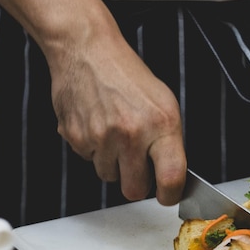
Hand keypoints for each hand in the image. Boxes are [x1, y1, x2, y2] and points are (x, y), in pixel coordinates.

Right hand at [49, 28, 186, 205]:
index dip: (170, 195)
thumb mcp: (165, 104)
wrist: (88, 52)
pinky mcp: (77, 137)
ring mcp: (102, 137)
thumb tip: (171, 175)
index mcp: (161, 125)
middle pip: (134, 190)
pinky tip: (98, 126)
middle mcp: (132, 134)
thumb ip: (169, 141)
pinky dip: (94, 150)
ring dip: (114, 165)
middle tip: (138, 166)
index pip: (171, 177)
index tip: (168, 196)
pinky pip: (89, 161)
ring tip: (116, 135)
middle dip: (137, 184)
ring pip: (109, 177)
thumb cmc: (129, 77)